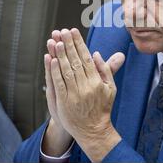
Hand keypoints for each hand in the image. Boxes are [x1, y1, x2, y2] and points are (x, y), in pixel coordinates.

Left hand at [45, 29, 124, 160]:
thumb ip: (106, 70)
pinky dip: (54, 71)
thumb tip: (96, 53)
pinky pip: (59, 83)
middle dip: (68, 44)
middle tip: (63, 31)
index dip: (79, 43)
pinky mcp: (64, 102)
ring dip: (60, 54)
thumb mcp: (110, 88)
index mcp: (98, 81)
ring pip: (66, 70)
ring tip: (55, 40)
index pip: (86, 57)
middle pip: (75, 61)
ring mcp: (75, 94)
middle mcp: (87, 86)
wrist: (94, 131)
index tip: (74, 31)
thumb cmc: (103, 108)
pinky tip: (51, 59)